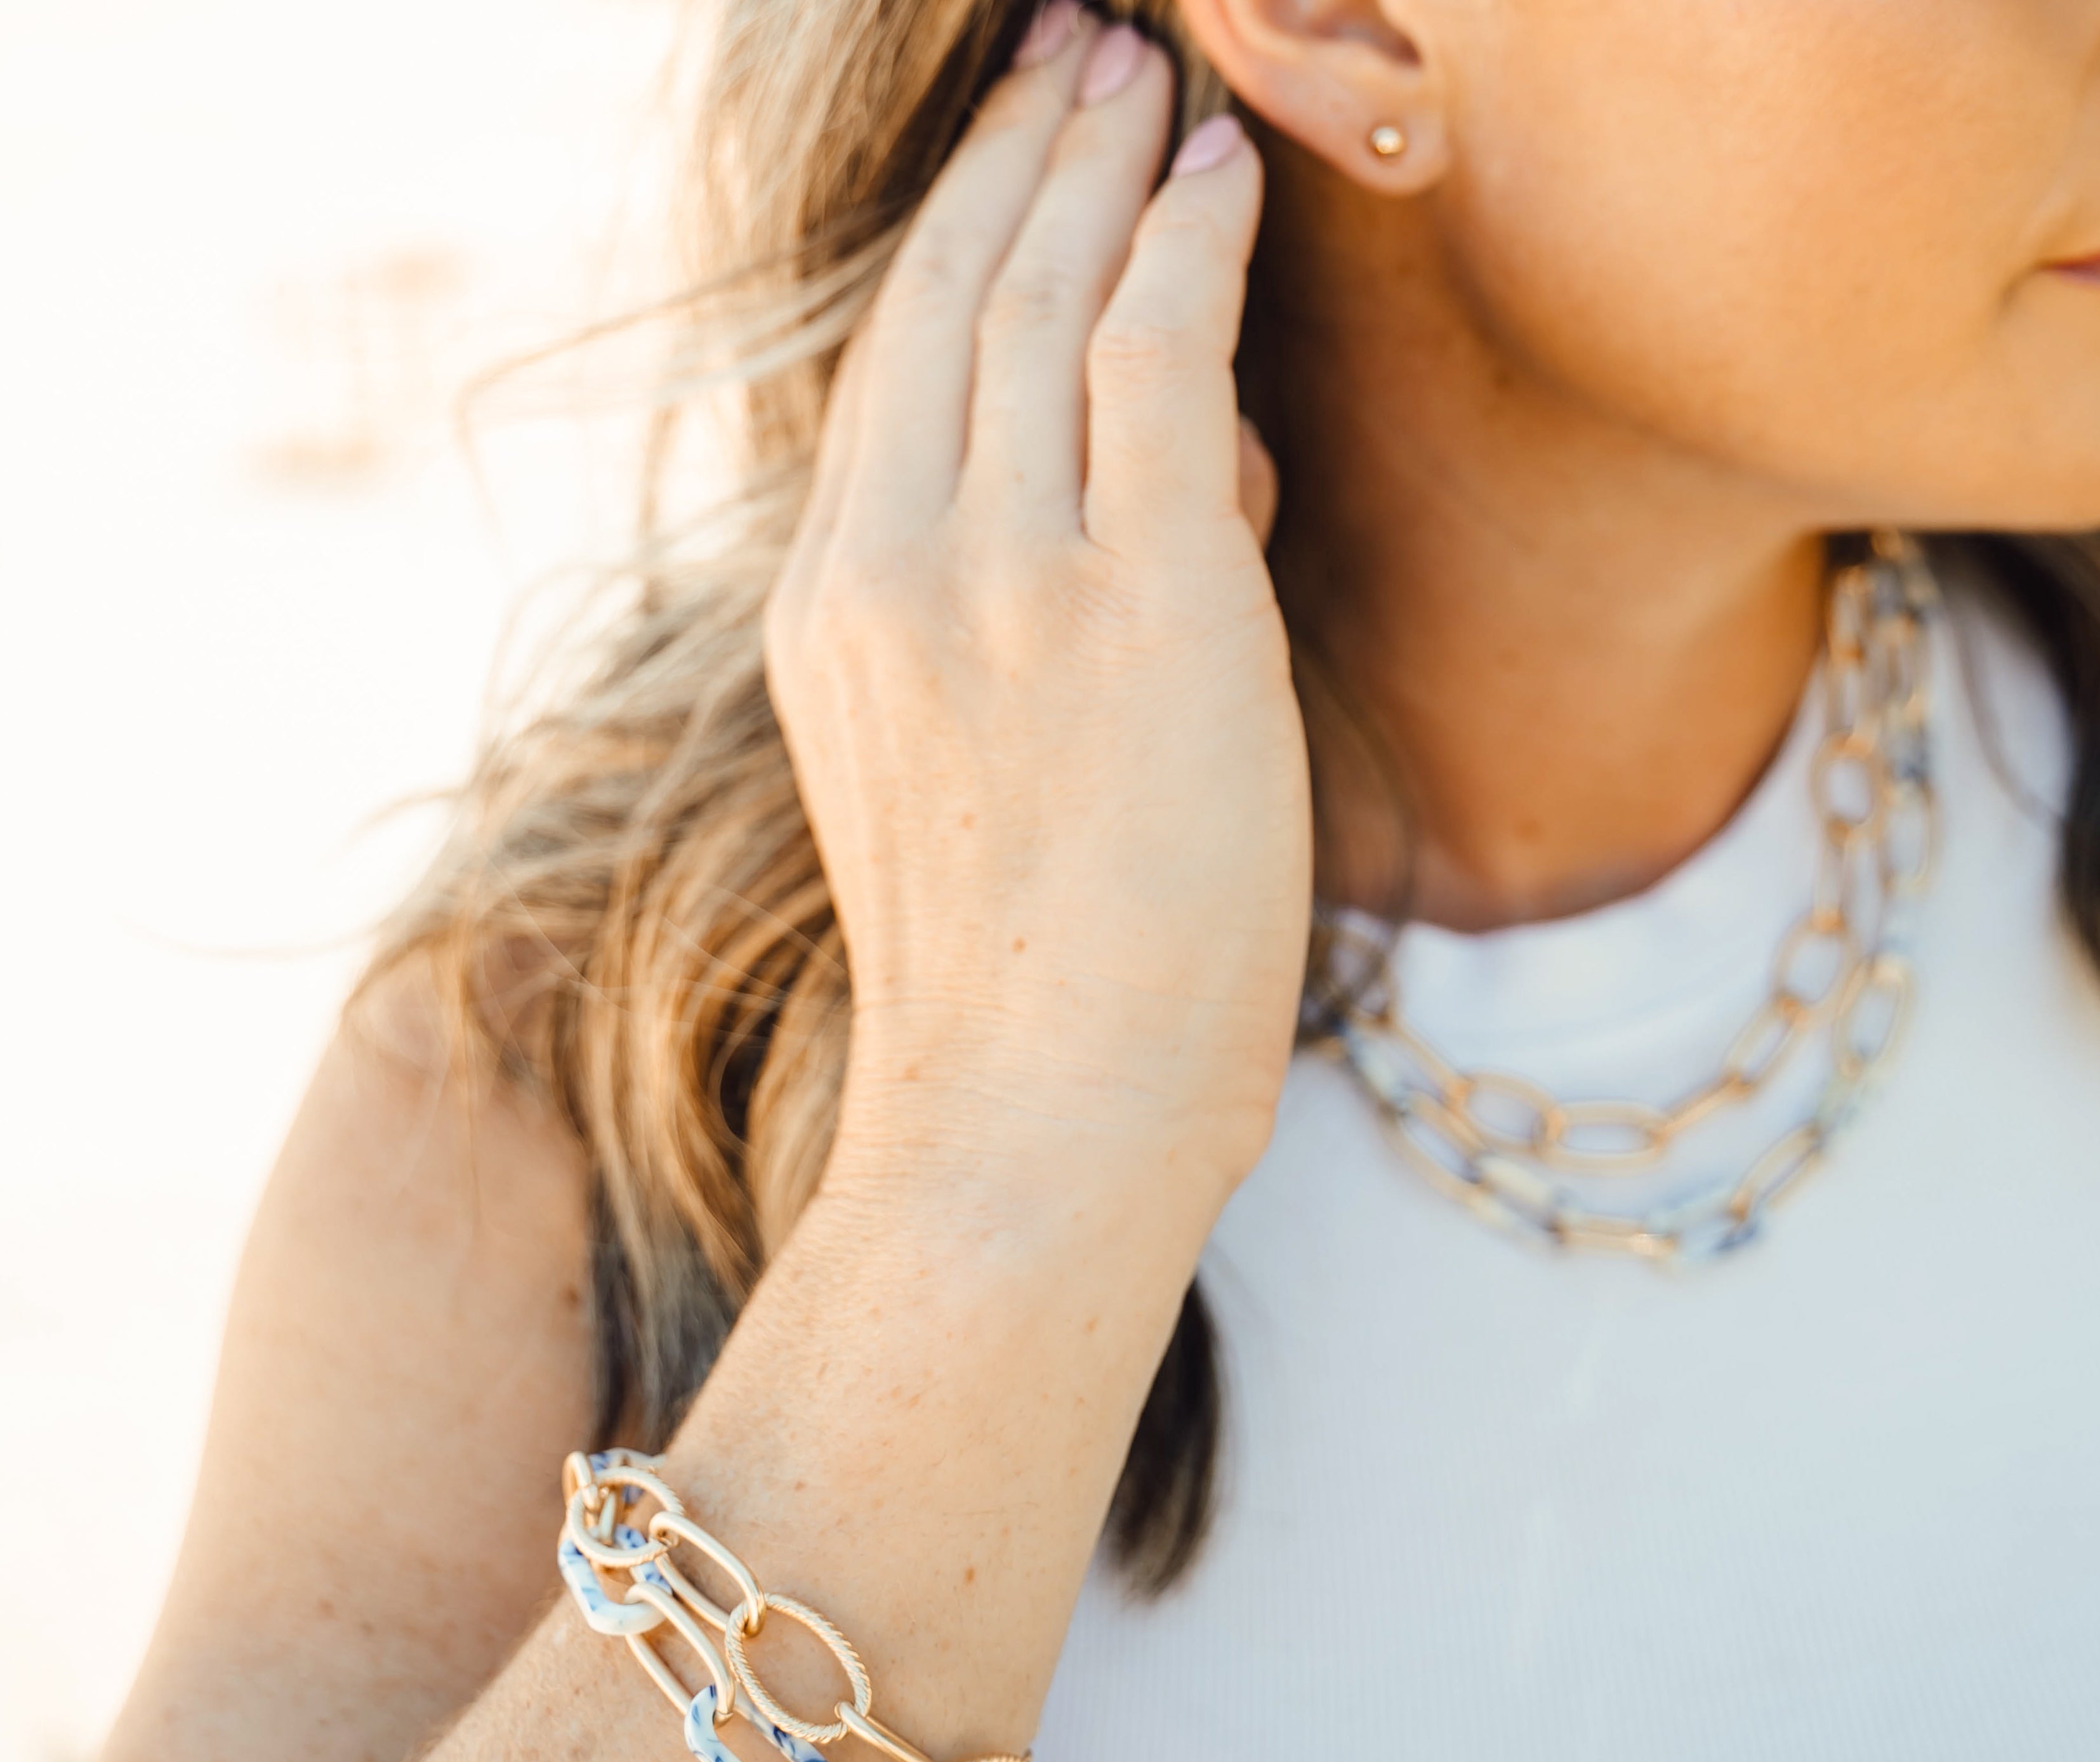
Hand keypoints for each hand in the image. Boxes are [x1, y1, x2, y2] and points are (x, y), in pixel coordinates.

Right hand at [762, 10, 1311, 1219]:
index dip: (948, 246)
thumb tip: (1167, 506)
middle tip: (1077, 57)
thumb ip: (1005, 640)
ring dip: (1104, 168)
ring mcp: (1004, 580)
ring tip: (1153, 78)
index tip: (1003, 166)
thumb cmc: (1020, 1003)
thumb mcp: (957, 793)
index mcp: (831, 623)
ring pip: (1045, 301)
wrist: (1035, 1129)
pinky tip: (1226, 179)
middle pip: (945, 307)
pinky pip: (1159, 355)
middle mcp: (891, 574)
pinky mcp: (1137, 602)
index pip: (889, 383)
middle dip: (1018, 162)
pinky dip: (1192, 247)